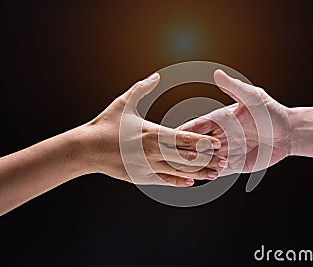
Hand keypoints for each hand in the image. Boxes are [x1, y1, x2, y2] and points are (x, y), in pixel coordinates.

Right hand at [82, 73, 225, 186]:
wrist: (86, 149)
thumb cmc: (105, 124)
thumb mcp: (124, 103)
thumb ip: (142, 88)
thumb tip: (156, 75)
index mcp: (153, 133)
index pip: (185, 138)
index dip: (204, 141)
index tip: (219, 143)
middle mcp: (154, 152)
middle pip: (187, 158)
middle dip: (208, 160)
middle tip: (225, 161)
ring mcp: (148, 167)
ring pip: (179, 172)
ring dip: (199, 173)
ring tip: (215, 174)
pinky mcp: (141, 178)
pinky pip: (164, 181)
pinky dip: (179, 181)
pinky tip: (191, 182)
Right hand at [180, 70, 291, 174]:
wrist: (289, 133)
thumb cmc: (271, 112)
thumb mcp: (253, 98)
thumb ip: (234, 88)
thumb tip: (218, 73)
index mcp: (217, 119)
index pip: (193, 127)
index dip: (182, 133)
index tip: (171, 137)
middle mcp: (218, 136)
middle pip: (194, 146)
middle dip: (184, 152)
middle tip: (177, 157)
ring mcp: (225, 151)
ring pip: (203, 160)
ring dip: (196, 165)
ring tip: (193, 168)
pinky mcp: (234, 164)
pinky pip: (217, 171)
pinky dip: (209, 174)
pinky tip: (207, 175)